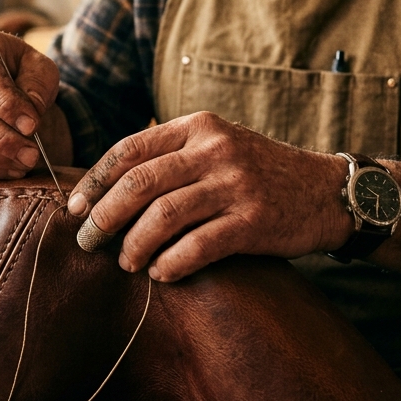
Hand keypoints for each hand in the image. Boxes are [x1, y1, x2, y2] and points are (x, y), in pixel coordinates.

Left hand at [67, 112, 353, 281]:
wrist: (327, 191)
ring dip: (135, 244)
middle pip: (139, 183)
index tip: (74, 208)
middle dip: (104, 216)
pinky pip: (199, 246)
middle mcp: (214, 150)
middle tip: (87, 241)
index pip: (129, 149)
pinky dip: (172, 263)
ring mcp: (235, 184)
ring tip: (126, 262)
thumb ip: (170, 159)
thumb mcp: (216, 147)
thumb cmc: (258, 172)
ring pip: (164, 216)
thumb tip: (105, 192)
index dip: (95, 181)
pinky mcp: (254, 221)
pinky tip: (161, 273)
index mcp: (197, 127)